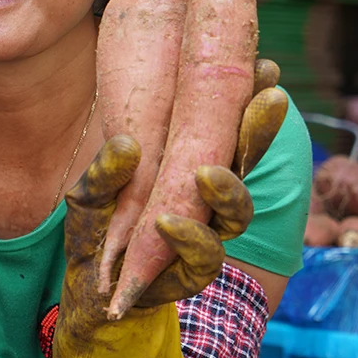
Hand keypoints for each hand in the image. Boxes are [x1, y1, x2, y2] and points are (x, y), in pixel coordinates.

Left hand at [51, 60, 287, 357]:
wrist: (90, 293)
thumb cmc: (96, 231)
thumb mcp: (88, 193)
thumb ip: (104, 170)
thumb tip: (127, 144)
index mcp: (187, 167)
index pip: (224, 130)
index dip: (247, 100)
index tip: (261, 65)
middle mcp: (204, 199)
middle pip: (244, 160)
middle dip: (257, 128)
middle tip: (268, 96)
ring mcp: (203, 234)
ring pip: (237, 209)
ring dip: (228, 187)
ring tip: (204, 172)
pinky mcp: (190, 273)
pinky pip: (205, 256)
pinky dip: (189, 237)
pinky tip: (168, 221)